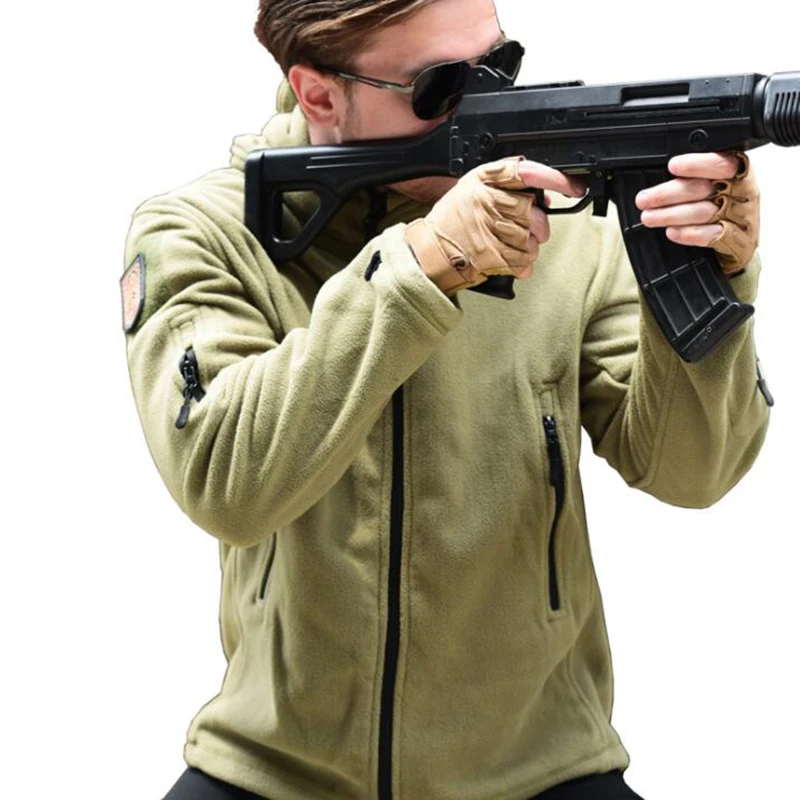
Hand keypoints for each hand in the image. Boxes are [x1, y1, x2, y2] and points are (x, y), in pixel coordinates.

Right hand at [405, 156, 585, 295]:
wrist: (430, 252)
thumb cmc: (453, 220)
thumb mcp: (472, 188)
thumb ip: (507, 186)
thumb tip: (545, 196)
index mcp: (483, 181)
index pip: (525, 172)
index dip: (552, 178)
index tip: (572, 186)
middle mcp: (486, 203)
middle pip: (532, 211)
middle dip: (538, 224)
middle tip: (529, 228)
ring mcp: (488, 231)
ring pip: (530, 239)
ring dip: (529, 246)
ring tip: (512, 245)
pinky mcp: (490, 256)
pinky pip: (523, 260)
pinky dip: (523, 263)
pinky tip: (510, 258)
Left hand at [635, 151, 759, 274]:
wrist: (740, 242)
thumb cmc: (719, 206)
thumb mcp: (710, 185)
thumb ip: (691, 179)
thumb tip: (658, 177)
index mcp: (738, 172)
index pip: (722, 163)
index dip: (697, 164)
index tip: (673, 166)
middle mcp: (742, 192)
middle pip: (704, 189)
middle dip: (668, 194)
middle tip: (643, 200)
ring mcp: (740, 217)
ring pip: (703, 212)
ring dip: (671, 215)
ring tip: (649, 217)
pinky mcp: (736, 240)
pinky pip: (712, 235)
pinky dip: (690, 234)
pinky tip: (672, 232)